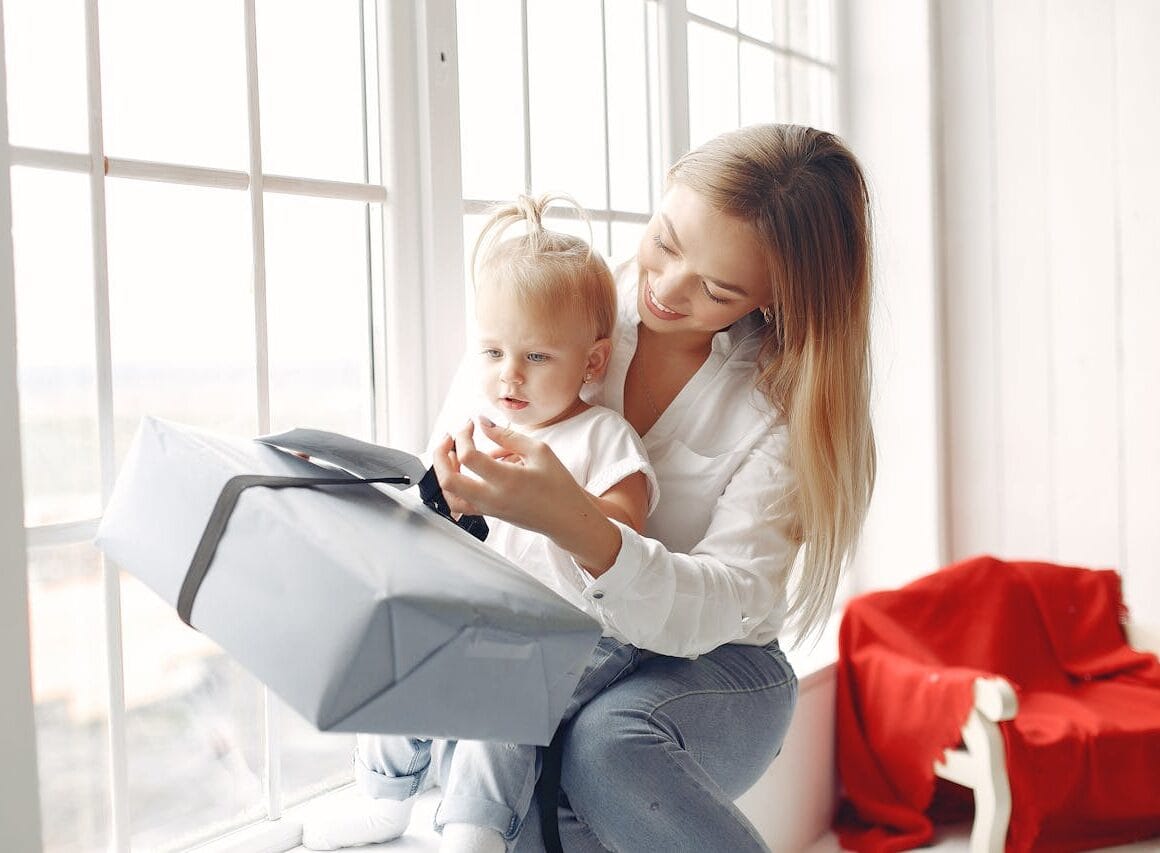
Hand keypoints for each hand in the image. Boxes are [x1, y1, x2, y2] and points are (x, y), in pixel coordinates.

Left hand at [432, 417, 588, 535]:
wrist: (566, 518)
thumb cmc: (558, 485)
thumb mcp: (539, 451)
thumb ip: (507, 436)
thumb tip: (483, 422)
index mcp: (507, 481)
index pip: (468, 456)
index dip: (464, 435)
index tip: (470, 424)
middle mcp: (493, 498)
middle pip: (448, 480)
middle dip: (440, 454)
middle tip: (449, 437)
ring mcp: (488, 509)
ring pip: (448, 495)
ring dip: (443, 471)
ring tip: (451, 453)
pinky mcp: (488, 514)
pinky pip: (459, 504)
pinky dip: (452, 486)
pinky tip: (461, 471)